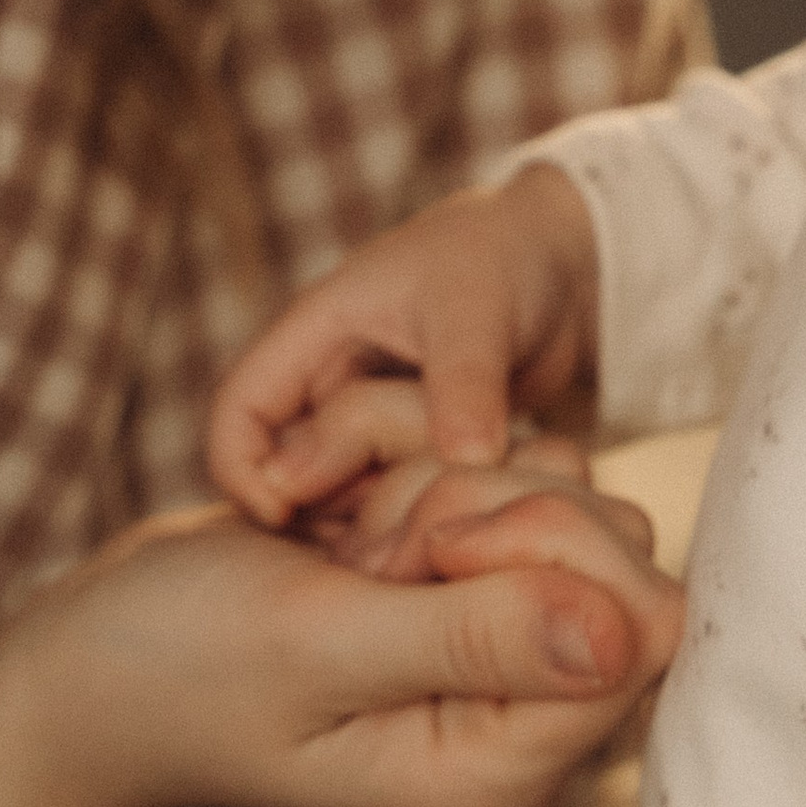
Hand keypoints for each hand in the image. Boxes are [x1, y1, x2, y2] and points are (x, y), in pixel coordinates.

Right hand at [0, 485, 678, 806]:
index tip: (424, 550)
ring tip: (339, 542)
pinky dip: (415, 455)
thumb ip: (474, 635)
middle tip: (366, 553)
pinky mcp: (460, 587)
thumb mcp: (318, 642)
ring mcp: (489, 649)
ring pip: (560, 488)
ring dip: (437, 474)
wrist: (83, 662)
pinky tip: (339, 513)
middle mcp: (515, 719)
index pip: (639, 626)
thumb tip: (627, 636)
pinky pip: (500, 468)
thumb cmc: (174, 667)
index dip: (548, 547)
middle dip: (485, 503)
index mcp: (499, 770)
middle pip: (614, 545)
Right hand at [207, 164, 601, 522]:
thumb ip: (465, 383)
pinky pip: (393, 501)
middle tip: (383, 546)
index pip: (240, 411)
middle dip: (318, 512)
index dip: (243, 471)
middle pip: (286, 470)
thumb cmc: (508, 260)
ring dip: (375, 522)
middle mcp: (332, 384)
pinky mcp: (413, 452)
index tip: (287, 520)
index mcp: (316, 334)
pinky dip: (415, 520)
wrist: (565, 269)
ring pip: (341, 495)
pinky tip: (463, 527)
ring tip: (437, 528)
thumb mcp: (480, 311)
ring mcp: (372, 422)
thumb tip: (466, 462)